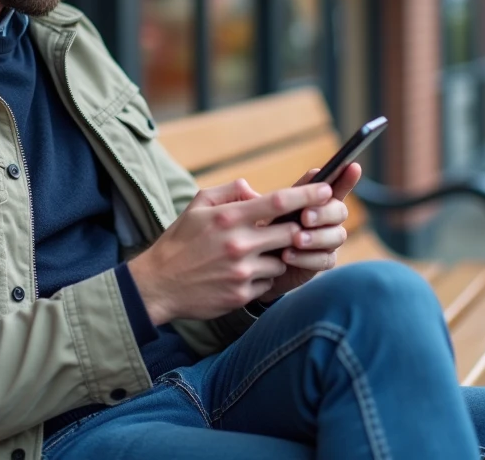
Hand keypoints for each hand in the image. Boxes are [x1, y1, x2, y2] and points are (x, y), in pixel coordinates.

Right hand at [127, 179, 333, 323]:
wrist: (158, 284)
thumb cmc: (179, 241)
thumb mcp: (197, 205)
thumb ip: (229, 192)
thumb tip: (255, 190)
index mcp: (230, 217)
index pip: (280, 201)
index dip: (308, 195)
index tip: (327, 189)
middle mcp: (239, 243)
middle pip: (291, 232)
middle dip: (299, 229)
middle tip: (298, 226)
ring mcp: (242, 271)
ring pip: (282, 259)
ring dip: (277, 255)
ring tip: (256, 254)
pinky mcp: (241, 294)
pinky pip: (268, 281)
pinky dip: (263, 276)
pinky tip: (244, 274)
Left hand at [260, 162, 362, 300]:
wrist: (254, 264)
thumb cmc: (258, 230)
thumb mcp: (255, 213)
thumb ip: (258, 199)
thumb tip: (243, 184)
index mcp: (313, 200)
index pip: (334, 185)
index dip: (345, 176)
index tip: (353, 166)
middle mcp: (325, 218)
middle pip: (339, 210)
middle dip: (324, 212)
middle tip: (305, 216)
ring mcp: (326, 241)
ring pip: (337, 236)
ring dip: (317, 236)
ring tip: (296, 239)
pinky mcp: (321, 261)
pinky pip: (325, 260)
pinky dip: (307, 257)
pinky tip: (288, 256)